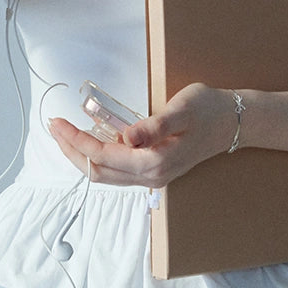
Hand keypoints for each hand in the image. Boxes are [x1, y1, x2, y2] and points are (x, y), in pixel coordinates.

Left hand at [48, 83, 236, 187]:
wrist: (233, 122)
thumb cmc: (208, 110)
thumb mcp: (182, 110)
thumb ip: (154, 125)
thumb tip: (126, 137)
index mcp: (155, 163)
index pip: (103, 156)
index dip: (76, 141)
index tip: (58, 122)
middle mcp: (151, 177)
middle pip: (98, 172)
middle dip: (70, 151)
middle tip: (53, 126)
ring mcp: (153, 178)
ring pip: (105, 175)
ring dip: (81, 156)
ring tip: (64, 134)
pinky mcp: (154, 171)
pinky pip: (116, 172)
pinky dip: (96, 159)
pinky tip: (90, 141)